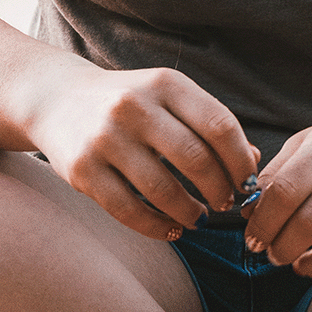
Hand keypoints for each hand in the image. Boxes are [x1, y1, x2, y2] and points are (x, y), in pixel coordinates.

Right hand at [32, 65, 259, 241]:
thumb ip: (208, 125)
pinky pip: (128, 209)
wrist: (57, 98)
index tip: (247, 182)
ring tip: (198, 218)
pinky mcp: (82, 169)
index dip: (240, 160)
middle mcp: (134, 105)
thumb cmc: (130, 103)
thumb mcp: (169, 97)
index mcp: (165, 83)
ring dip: (190, 212)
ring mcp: (106, 137)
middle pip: (196, 158)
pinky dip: (157, 226)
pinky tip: (171, 228)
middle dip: (219, 189)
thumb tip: (254, 163)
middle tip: (225, 204)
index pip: (219, 124)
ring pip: (163, 189)